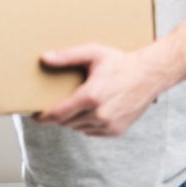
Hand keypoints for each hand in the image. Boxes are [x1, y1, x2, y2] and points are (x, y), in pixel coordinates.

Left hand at [34, 43, 168, 136]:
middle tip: (52, 106)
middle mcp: (100, 114)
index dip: (43, 117)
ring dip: (72, 120)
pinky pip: (92, 132)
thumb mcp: (93, 53)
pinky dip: (86, 124)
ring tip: (73, 106)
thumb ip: (67, 56)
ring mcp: (109, 124)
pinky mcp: (117, 130)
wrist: (151, 75)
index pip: (59, 114)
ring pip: (78, 128)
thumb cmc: (120, 62)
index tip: (34, 116)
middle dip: (57, 116)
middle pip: (66, 122)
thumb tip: (44, 58)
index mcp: (91, 96)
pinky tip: (89, 111)